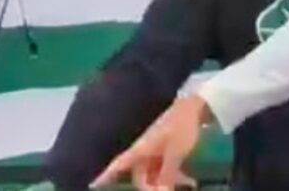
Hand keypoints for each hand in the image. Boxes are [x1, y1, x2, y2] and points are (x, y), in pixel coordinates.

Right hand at [92, 95, 209, 189]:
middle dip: (152, 187)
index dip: (104, 176)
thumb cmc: (182, 127)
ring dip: (167, 182)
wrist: (198, 106)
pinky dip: (174, 174)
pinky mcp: (166, 147)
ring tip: (189, 184)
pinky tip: (190, 181)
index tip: (91, 185)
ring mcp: (155, 148)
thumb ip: (166, 175)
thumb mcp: (175, 154)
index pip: (117, 165)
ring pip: (154, 172)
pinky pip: (164, 166)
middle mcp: (143, 149)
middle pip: (140, 176)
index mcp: (140, 149)